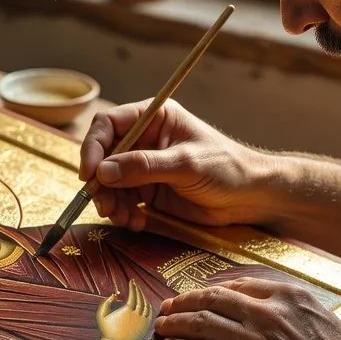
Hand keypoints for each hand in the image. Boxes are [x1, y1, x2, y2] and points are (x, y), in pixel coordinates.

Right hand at [80, 99, 280, 230]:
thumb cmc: (227, 168)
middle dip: (100, 182)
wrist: (251, 197)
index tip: (89, 174)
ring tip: (124, 218)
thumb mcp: (186, 164)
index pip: (109, 124)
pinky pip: (123, 200)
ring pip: (109, 183)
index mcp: (154, 117)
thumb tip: (103, 172)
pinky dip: (124, 213)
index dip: (93, 147)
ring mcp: (145, 166)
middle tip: (104, 205)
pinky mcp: (149, 191)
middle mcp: (144, 139)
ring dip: (110, 202)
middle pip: (103, 156)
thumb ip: (144, 167)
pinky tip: (137, 222)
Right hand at [96, 279, 154, 339]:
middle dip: (138, 289)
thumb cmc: (107, 331)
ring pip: (146, 304)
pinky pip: (150, 312)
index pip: (133, 294)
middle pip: (140, 297)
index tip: (131, 281)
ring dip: (143, 296)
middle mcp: (137, 314)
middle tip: (135, 284)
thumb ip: (106, 302)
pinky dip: (149, 304)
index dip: (133, 286)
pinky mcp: (146, 326)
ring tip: (139, 291)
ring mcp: (143, 320)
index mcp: (127, 310)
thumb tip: (114, 295)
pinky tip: (145, 301)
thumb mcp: (101, 315)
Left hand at [153, 278, 340, 339]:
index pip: (239, 285)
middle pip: (212, 299)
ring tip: (162, 327)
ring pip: (200, 323)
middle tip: (168, 306)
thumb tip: (274, 310)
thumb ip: (296, 312)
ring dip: (175, 323)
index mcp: (290, 297)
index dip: (213, 290)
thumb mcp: (327, 322)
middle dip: (185, 301)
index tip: (200, 294)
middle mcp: (268, 314)